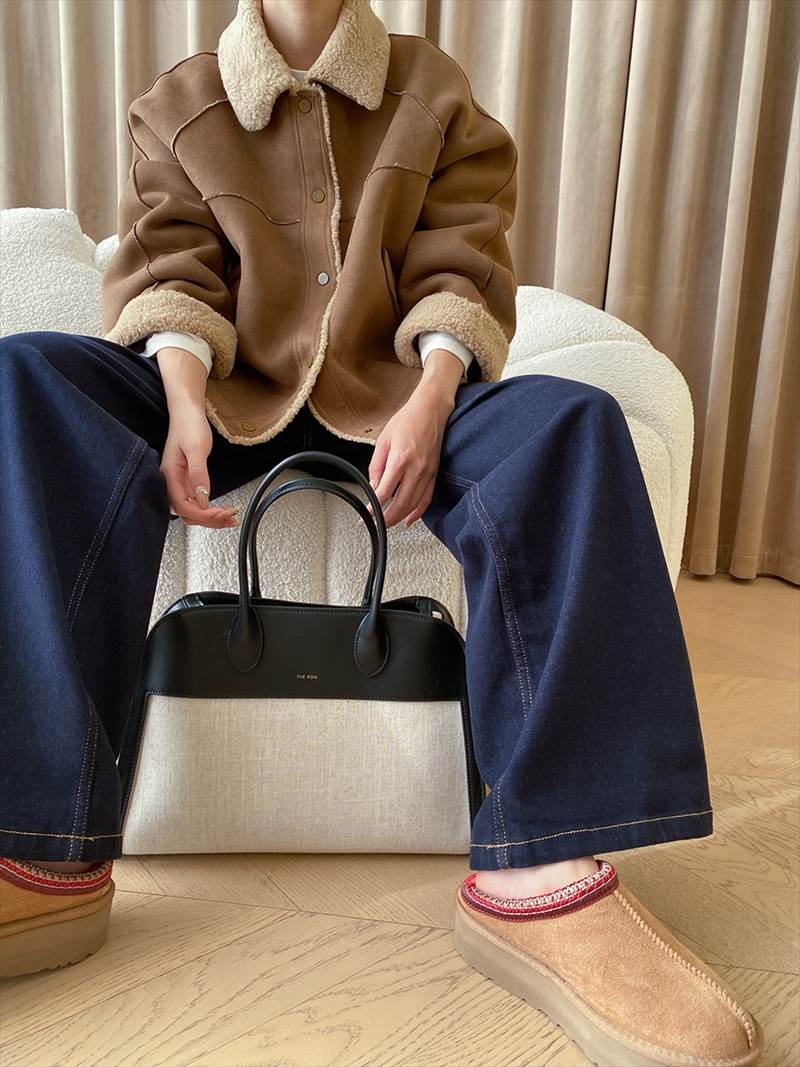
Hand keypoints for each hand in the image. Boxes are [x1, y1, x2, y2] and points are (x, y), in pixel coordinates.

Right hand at [156, 346, 238, 528]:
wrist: (188, 412)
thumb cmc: (189, 425)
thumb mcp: (196, 449)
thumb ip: (198, 475)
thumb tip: (202, 499)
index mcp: (170, 476)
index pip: (183, 507)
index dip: (203, 514)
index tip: (221, 513)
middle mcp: (172, 482)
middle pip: (187, 513)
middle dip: (209, 519)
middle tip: (230, 517)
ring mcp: (180, 482)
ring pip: (192, 510)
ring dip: (210, 518)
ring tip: (230, 518)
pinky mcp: (187, 481)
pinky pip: (196, 501)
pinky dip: (209, 509)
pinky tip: (222, 510)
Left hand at [368, 348, 461, 526]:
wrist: (431, 410)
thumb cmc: (406, 421)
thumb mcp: (383, 440)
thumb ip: (376, 466)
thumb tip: (374, 488)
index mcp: (400, 460)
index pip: (384, 493)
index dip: (373, 508)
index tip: (366, 515)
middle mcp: (416, 470)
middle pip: (400, 505)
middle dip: (386, 519)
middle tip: (374, 524)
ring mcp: (427, 473)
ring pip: (413, 505)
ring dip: (399, 518)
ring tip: (387, 523)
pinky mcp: (434, 474)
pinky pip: (426, 499)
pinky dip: (418, 512)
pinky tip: (409, 520)